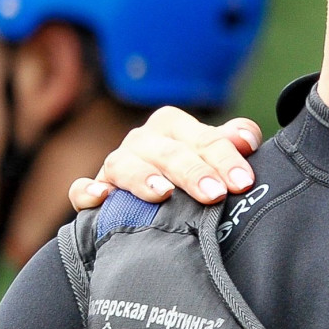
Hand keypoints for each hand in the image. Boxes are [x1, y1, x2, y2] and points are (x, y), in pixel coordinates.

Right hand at [70, 105, 263, 210]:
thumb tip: (246, 139)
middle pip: (169, 152)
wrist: (155, 201)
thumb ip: (231, 142)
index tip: (243, 182)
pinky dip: (89, 191)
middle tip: (214, 194)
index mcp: (174, 126)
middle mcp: (143, 140)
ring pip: (125, 165)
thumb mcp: (214, 155)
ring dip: (143, 178)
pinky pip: (81, 189)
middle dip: (193, 172)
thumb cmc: (193, 172)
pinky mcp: (95, 189)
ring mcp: (116, 164)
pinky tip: (102, 197)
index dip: (225, 158)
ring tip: (163, 193)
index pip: (204, 138)